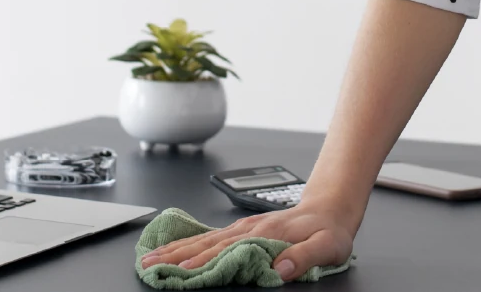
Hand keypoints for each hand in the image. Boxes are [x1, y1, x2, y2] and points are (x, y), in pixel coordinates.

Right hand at [137, 196, 356, 282]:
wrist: (331, 207)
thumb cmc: (329, 230)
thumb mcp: (326, 247)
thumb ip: (305, 257)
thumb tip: (281, 269)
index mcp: (265, 235)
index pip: (226, 253)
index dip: (200, 264)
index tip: (177, 273)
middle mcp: (249, 230)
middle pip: (205, 245)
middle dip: (175, 256)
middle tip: (149, 265)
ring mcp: (244, 228)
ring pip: (203, 239)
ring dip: (176, 249)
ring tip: (152, 256)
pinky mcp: (243, 229)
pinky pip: (211, 236)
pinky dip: (190, 242)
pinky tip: (176, 247)